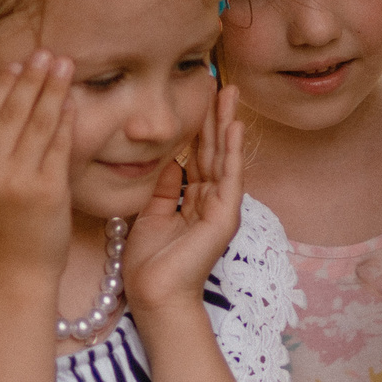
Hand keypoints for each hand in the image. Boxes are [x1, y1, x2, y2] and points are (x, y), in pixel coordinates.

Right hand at [0, 52, 76, 287]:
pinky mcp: (47, 190)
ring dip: (52, 88)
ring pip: (37, 122)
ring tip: (63, 66)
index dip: (2, 86)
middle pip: (11, 111)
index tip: (17, 66)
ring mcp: (16, 180)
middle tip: (46, 53)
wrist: (12, 272)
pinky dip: (66, 119)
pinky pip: (59, 145)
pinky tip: (72, 102)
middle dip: (31, 77)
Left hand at [122, 83, 244, 316]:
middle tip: (220, 82)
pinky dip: (232, 151)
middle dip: (216, 117)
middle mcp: (210, 202)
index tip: (197, 96)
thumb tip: (168, 162)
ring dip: (227, 124)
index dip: (196, 126)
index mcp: (192, 202)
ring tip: (230, 93)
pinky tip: (233, 126)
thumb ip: (163, 188)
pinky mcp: (224, 219)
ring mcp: (220, 210)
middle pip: (213, 151)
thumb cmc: (148, 266)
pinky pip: (229, 178)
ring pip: (223, 158)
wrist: (154, 298)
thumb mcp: (151, 216)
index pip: (196, 155)